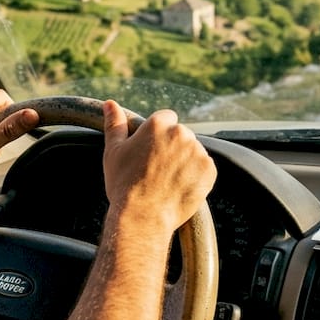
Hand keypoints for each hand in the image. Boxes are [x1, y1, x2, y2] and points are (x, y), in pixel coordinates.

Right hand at [101, 99, 216, 240]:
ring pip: (193, 151)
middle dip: (173, 148)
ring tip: (168, 181)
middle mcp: (181, 133)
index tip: (151, 153)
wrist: (142, 217)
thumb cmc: (123, 184)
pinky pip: (204, 168)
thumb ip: (115, 124)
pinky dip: (196, 176)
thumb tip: (110, 103)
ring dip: (185, 161)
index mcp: (158, 124)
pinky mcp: (209, 170)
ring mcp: (197, 151)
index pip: (166, 118)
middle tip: (157, 170)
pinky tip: (180, 187)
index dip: (158, 136)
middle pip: (181, 134)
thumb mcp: (113, 151)